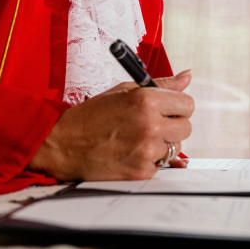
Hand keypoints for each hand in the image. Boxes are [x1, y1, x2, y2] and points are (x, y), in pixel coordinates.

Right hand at [29, 71, 193, 180]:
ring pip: (175, 147)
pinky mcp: (142, 171)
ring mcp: (147, 151)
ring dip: (162, 143)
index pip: (187, 104)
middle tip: (153, 124)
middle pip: (186, 127)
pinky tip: (132, 151)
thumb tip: (185, 77)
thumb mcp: (124, 91)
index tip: (168, 109)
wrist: (62, 144)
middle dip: (172, 125)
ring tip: (137, 138)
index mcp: (146, 101)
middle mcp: (150, 125)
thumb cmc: (90, 116)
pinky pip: (162, 164)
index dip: (177, 106)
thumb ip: (160, 85)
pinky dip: (151, 159)